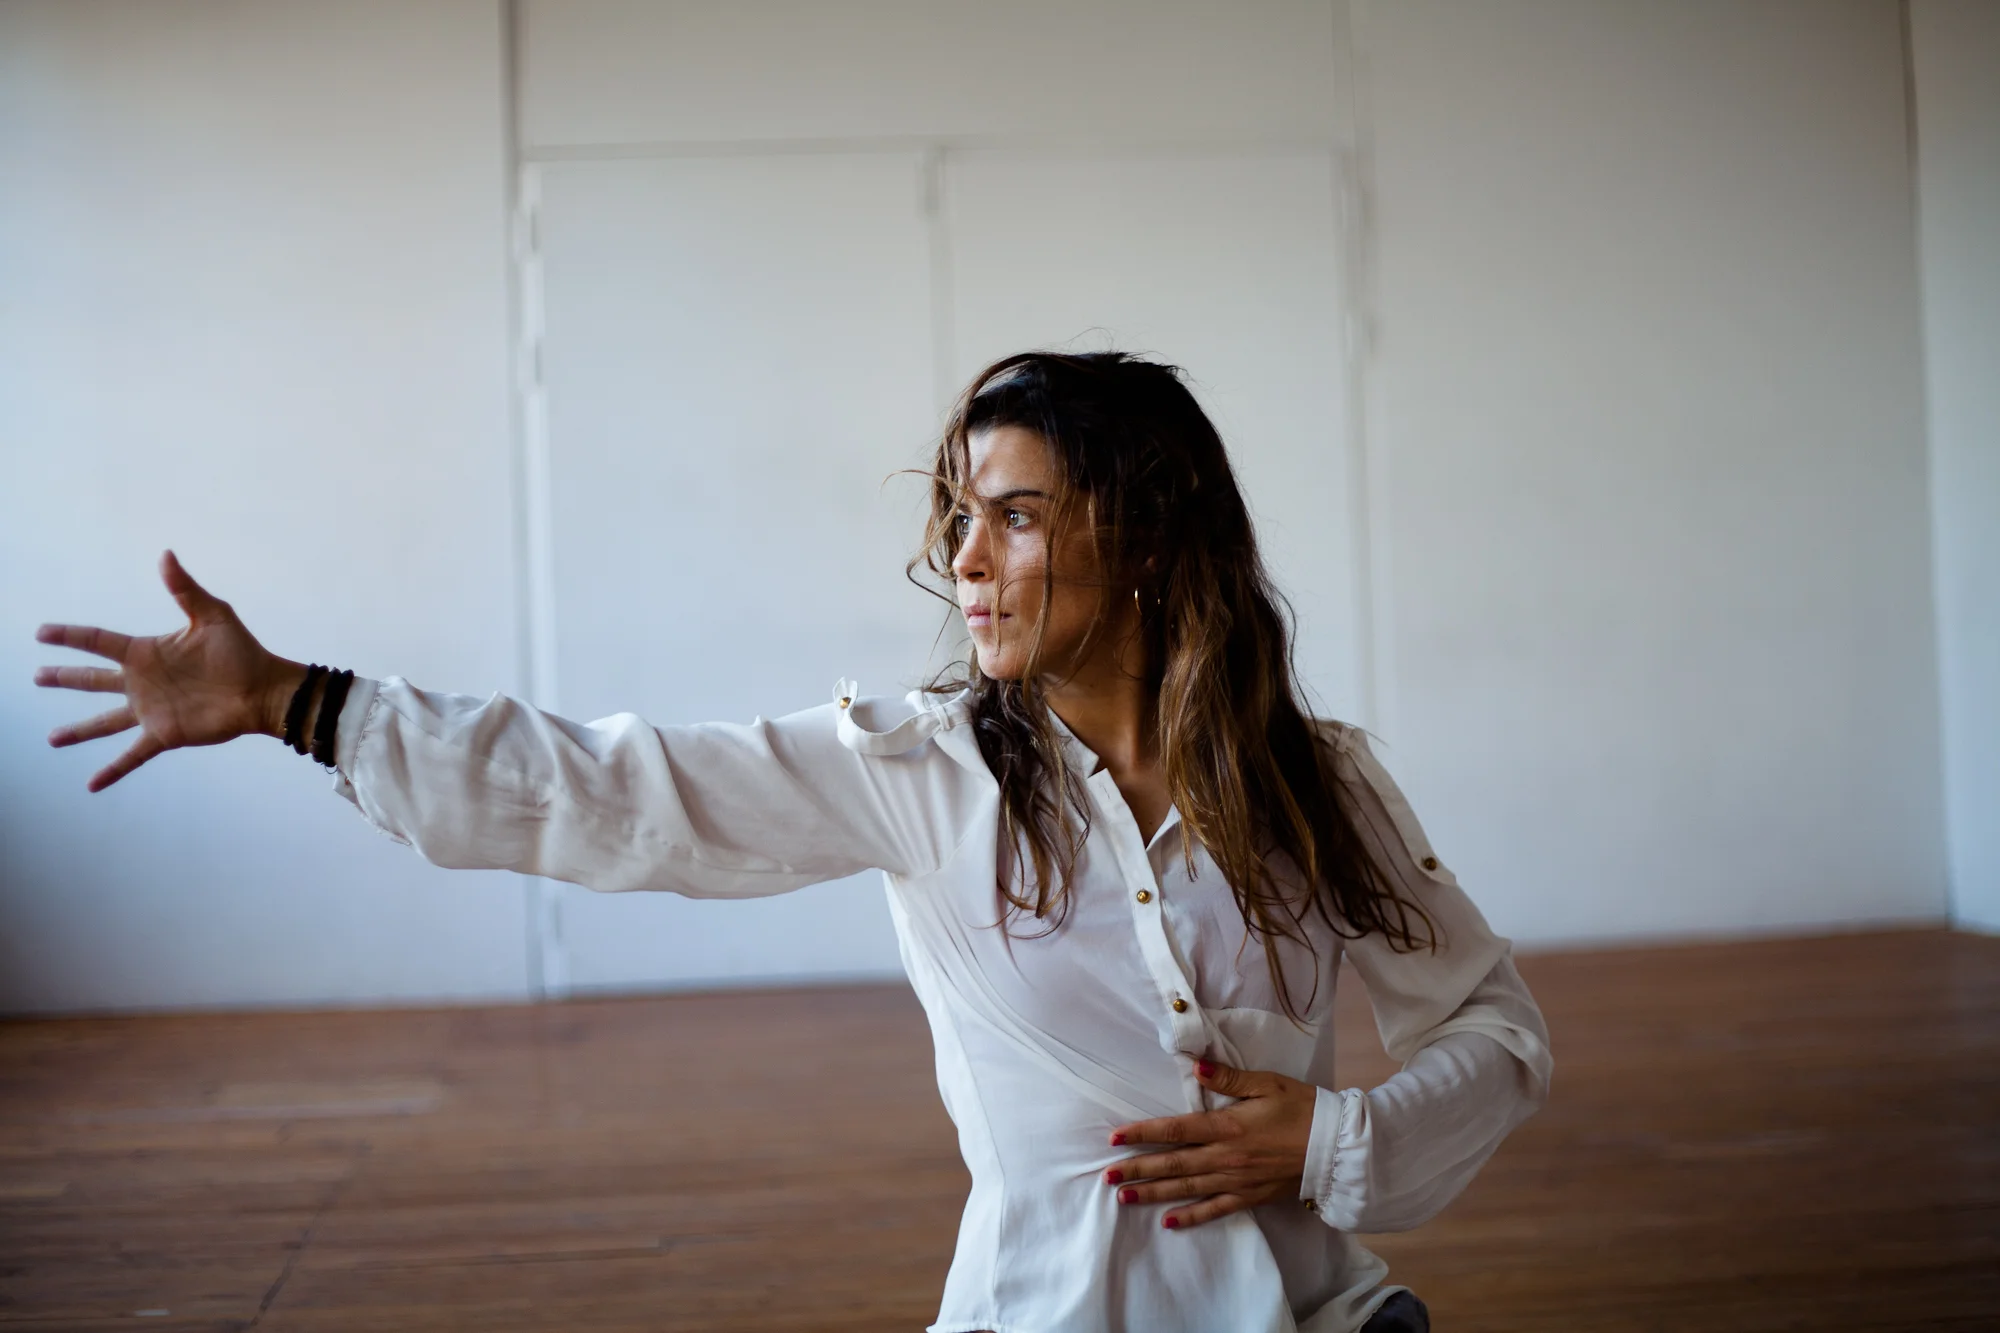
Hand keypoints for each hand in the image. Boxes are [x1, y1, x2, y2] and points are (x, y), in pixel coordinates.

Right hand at [35, 550, 303, 790]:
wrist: (264, 690)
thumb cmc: (243, 651)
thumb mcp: (212, 615)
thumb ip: (184, 588)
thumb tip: (165, 554)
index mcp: (146, 653)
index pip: (98, 641)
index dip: (69, 636)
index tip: (41, 633)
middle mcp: (142, 683)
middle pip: (92, 681)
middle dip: (65, 678)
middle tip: (36, 676)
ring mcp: (151, 710)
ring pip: (104, 722)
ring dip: (78, 731)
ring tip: (53, 739)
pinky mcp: (164, 734)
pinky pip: (132, 755)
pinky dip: (113, 770)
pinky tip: (91, 785)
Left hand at [1104, 1057, 1318, 1229]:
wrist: (1336, 1147)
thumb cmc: (1302, 1108)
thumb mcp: (1268, 1083)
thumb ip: (1230, 1077)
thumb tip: (1196, 1067)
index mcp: (1228, 1126)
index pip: (1176, 1130)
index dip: (1143, 1133)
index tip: (1115, 1137)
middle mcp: (1226, 1157)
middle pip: (1173, 1163)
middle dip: (1138, 1169)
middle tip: (1107, 1175)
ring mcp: (1236, 1181)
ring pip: (1187, 1188)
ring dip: (1153, 1193)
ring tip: (1124, 1197)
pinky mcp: (1249, 1197)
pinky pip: (1214, 1210)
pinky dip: (1191, 1217)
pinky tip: (1168, 1222)